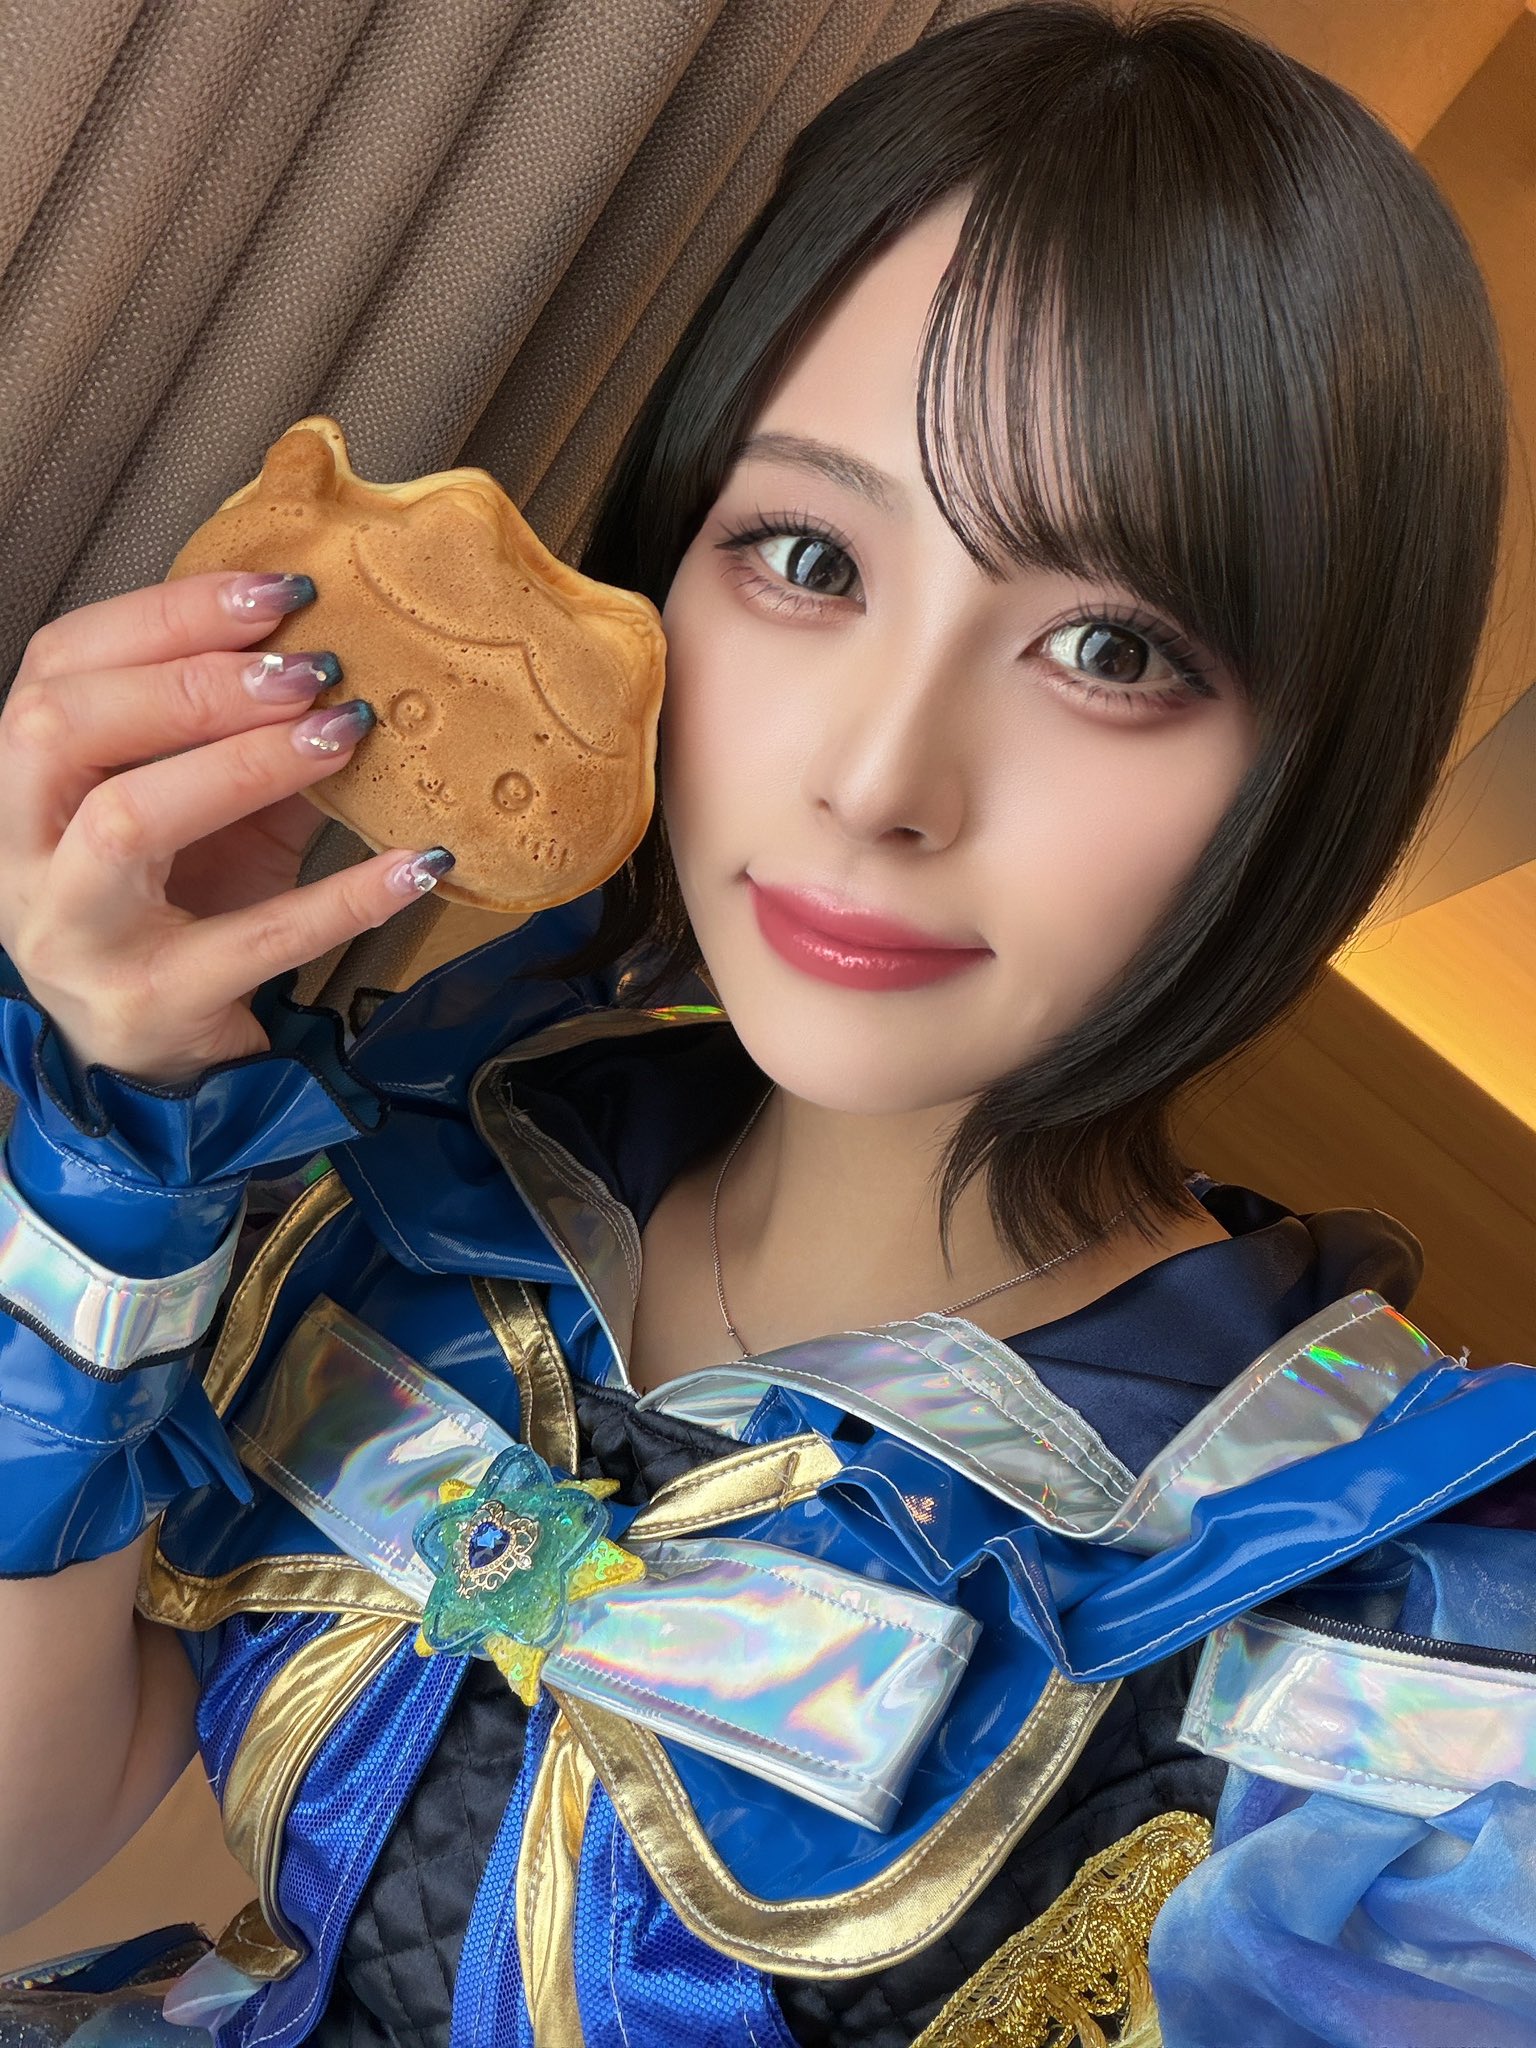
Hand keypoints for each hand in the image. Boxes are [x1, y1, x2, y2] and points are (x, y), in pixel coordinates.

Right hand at [0, 570, 453, 1084]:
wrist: (165, 1055)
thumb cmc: (181, 912)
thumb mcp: (213, 815)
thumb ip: (253, 740)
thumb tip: (344, 658)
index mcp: (29, 787)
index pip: (57, 668)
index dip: (160, 618)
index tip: (270, 591)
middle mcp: (25, 856)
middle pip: (62, 729)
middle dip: (192, 683)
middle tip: (307, 667)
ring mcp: (78, 936)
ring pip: (127, 823)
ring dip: (244, 763)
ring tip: (344, 730)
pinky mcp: (152, 1005)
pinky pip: (252, 940)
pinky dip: (342, 897)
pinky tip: (415, 864)